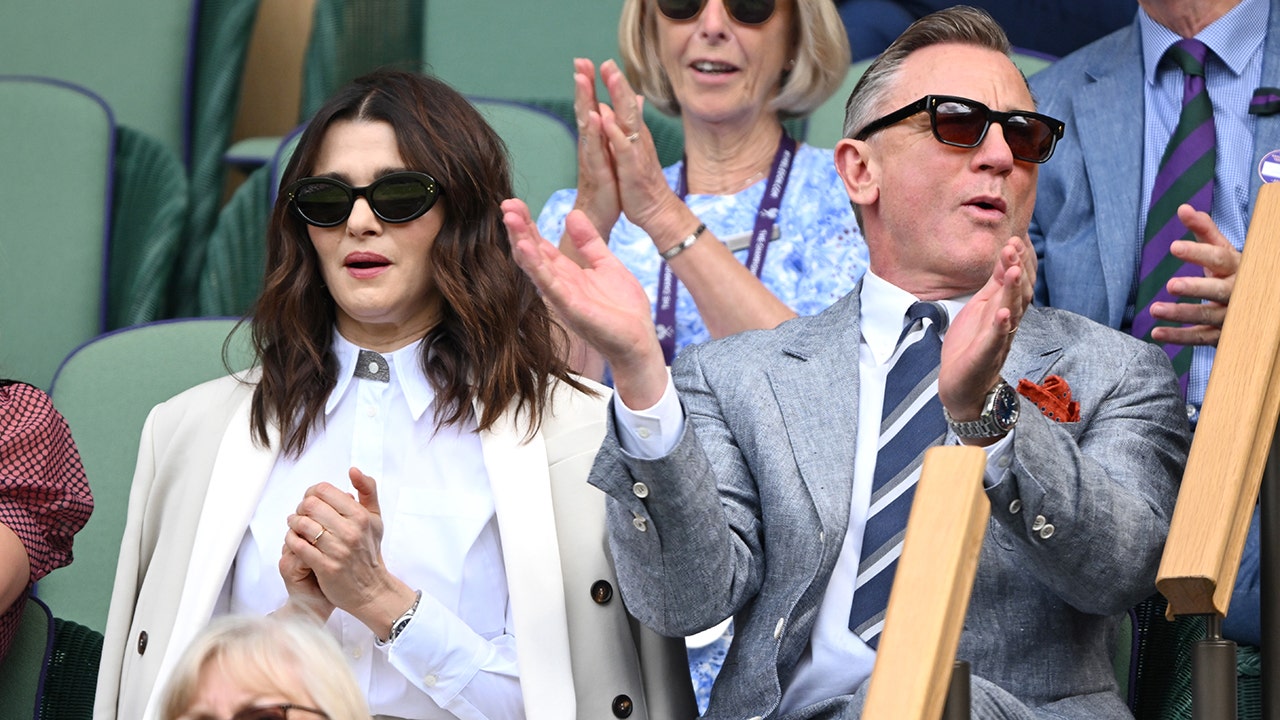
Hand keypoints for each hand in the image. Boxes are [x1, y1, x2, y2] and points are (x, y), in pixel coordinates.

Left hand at [284, 467, 415, 636]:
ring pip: (302, 525)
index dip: (312, 493)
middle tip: (301, 514)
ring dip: (293, 523)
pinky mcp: (326, 567)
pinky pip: (299, 546)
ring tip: (296, 526)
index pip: (325, 491)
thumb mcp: (375, 518)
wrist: (371, 589)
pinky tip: (294, 541)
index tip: (311, 501)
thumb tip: (353, 470)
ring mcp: (338, 550)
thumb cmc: (369, 551)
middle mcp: (351, 531)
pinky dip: (292, 540)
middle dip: (301, 507)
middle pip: (310, 505)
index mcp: (361, 516)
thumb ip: (368, 490)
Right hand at [502, 198, 668, 406]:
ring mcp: (562, 297)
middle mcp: (559, 285)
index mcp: (567, 274)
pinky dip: (536, 266)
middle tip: (506, 203)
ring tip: (509, 218)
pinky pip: (549, 284)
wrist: (640, 341)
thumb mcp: (607, 264)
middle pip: (532, 252)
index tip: (514, 203)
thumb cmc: (624, 310)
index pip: (540, 245)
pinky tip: (525, 247)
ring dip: (521, 242)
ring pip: (535, 266)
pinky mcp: (571, 307)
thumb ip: (589, 241)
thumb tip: (572, 213)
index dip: (527, 224)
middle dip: (518, 228)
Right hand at [570, 58, 622, 239]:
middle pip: (584, 110)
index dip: (588, 85)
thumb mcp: (612, 155)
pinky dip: (594, 133)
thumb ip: (611, 131)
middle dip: (583, 85)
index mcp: (595, 140)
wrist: (599, 217)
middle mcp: (590, 145)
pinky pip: (595, 150)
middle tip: (579, 61)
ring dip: (584, 101)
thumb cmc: (606, 186)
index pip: (590, 106)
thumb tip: (615, 109)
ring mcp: (592, 158)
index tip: (585, 61)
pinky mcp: (598, 173)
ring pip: (586, 125)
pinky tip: (593, 116)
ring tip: (582, 80)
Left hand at [596, 59, 687, 239]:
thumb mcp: (633, 152)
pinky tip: (606, 120)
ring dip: (619, 99)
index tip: (605, 63)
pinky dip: (615, 133)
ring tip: (611, 79)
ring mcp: (635, 153)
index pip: (624, 104)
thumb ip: (628, 128)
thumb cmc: (641, 183)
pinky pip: (623, 148)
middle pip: (627, 106)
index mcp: (633, 135)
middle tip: (608, 62)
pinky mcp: (632, 169)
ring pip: (628, 121)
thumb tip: (622, 108)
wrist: (656, 211)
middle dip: (618, 83)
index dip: (616, 84)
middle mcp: (636, 139)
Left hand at [939, 235, 1032, 427]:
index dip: (1019, 261)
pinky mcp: (985, 357)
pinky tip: (1002, 314)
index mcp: (1003, 310)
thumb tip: (1006, 255)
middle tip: (1014, 245)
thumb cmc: (971, 345)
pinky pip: (995, 341)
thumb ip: (994, 284)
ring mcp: (997, 340)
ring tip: (1013, 271)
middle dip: (1017, 269)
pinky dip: (999, 327)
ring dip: (1012, 292)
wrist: (962, 387)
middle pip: (1018, 294)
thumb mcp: (982, 308)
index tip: (1018, 238)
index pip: (1017, 282)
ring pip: (1010, 314)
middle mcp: (1006, 323)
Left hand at [1150, 204, 1238, 346]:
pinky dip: (1178, 337)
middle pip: (1218, 290)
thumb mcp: (1222, 251)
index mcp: (1239, 267)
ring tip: (1155, 309)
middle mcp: (1239, 292)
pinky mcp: (1222, 335)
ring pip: (1207, 316)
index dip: (1198, 253)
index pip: (1220, 258)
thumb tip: (1183, 208)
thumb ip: (1203, 230)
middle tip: (1171, 285)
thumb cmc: (1233, 271)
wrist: (1258, 304)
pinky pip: (1199, 338)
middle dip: (1196, 288)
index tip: (1174, 247)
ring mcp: (1232, 315)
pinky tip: (1156, 333)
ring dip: (1181, 314)